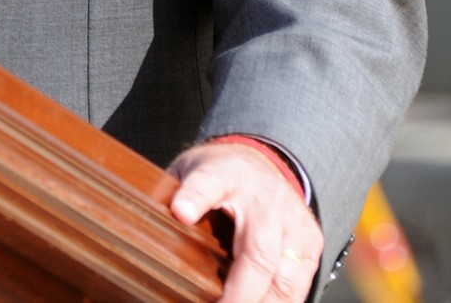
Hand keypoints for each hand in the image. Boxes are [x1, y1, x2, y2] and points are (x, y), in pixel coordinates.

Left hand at [168, 139, 322, 302]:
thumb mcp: (187, 171)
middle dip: (238, 294)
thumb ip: (171, 196)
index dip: (194, 198)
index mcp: (225, 173)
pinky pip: (298, 286)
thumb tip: (140, 228)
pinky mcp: (311, 243)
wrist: (262, 161)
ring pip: (285, 279)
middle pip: (257, 252)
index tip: (180, 212)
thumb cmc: (216, 174)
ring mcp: (293, 221)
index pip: (208, 182)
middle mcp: (265, 197)